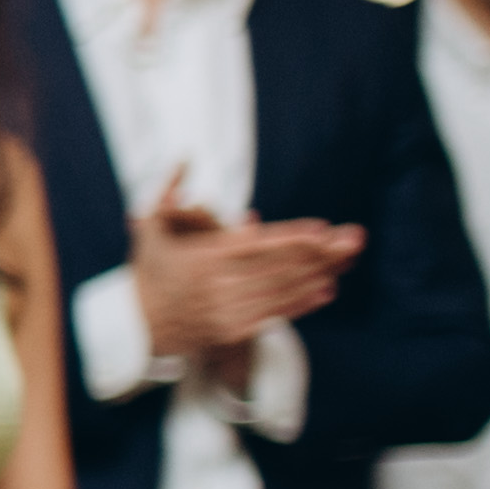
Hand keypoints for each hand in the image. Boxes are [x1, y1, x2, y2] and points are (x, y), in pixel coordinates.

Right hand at [127, 175, 356, 363]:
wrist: (134, 326)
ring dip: (319, 274)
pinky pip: (275, 314)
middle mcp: (217, 286)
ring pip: (282, 290)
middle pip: (278, 267)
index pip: (256, 245)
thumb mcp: (148, 227)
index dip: (291, 237)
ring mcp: (227, 311)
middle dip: (321, 252)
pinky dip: (303, 302)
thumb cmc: (147, 270)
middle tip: (355, 238)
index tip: (323, 229)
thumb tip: (184, 157)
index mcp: (201, 258)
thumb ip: (168, 193)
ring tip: (348, 258)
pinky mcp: (232, 331)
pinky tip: (327, 288)